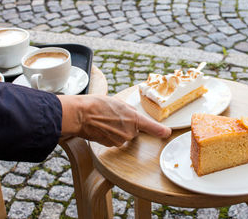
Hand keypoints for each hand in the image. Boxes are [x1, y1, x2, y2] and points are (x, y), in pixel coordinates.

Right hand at [57, 94, 171, 146]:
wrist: (80, 115)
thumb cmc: (97, 105)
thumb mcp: (118, 102)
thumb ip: (129, 110)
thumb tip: (133, 115)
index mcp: (134, 118)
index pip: (153, 127)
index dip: (161, 130)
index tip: (167, 133)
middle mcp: (129, 132)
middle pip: (134, 130)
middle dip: (127, 124)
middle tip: (114, 115)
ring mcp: (120, 140)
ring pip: (123, 136)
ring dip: (117, 130)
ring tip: (105, 120)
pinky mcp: (110, 145)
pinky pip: (114, 140)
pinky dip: (109, 134)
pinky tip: (101, 126)